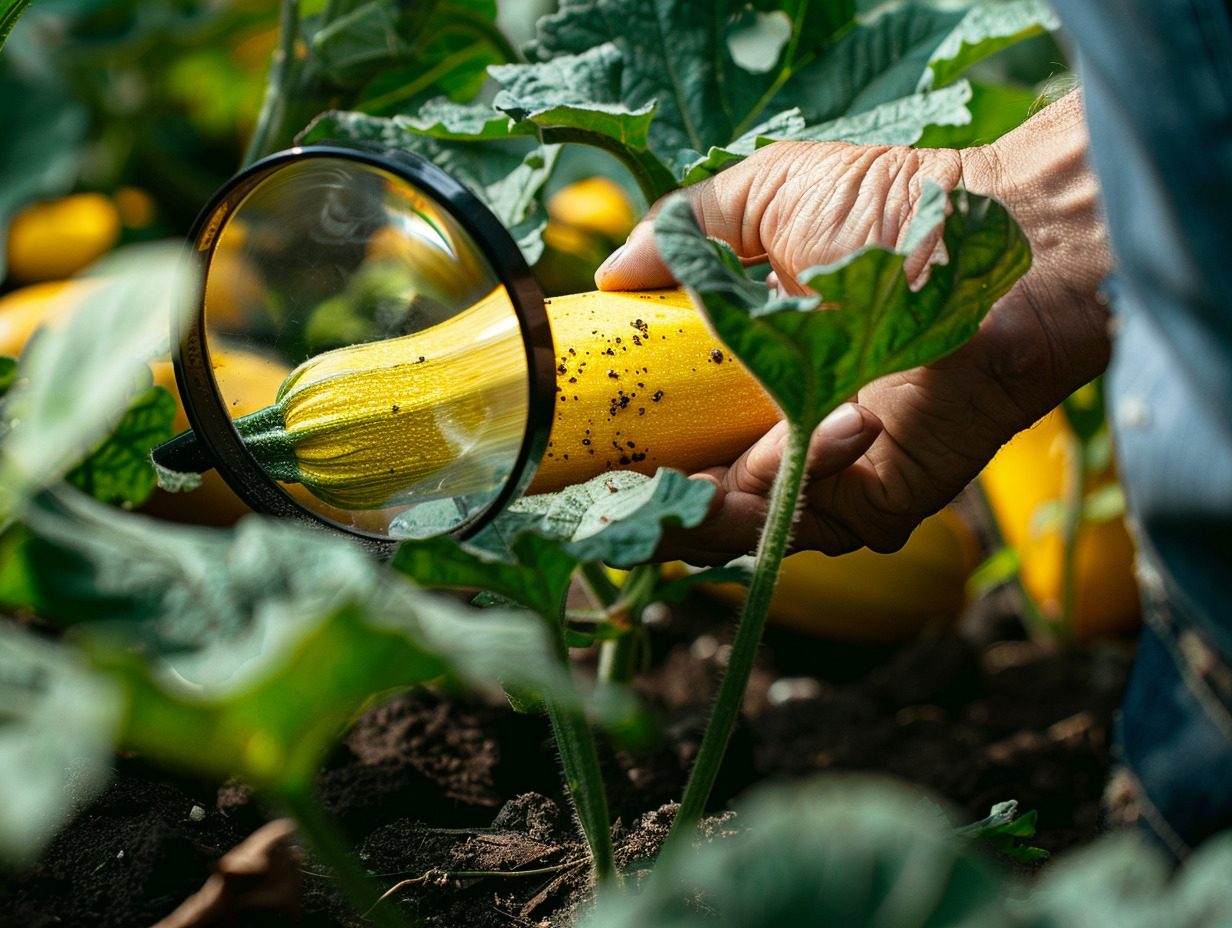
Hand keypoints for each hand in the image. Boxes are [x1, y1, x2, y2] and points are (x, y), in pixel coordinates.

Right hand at [597, 92, 1112, 563]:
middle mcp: (775, 430)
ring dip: (711, 500)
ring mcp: (823, 473)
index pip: (665, 433)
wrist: (999, 244)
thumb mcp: (765, 197)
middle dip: (646, 504)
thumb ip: (682, 231)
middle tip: (616, 489)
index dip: (618, 451)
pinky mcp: (874, 501)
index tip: (572, 453)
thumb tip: (608, 271)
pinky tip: (828, 424)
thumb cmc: (892, 208)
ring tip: (713, 466)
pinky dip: (795, 484)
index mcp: (746, 369)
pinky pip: (807, 520)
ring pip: (735, 526)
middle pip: (687, 500)